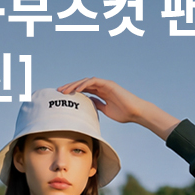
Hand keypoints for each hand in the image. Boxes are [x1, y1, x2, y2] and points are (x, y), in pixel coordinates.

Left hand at [57, 78, 179, 139]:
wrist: (135, 112)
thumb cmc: (124, 113)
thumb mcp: (106, 110)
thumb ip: (97, 105)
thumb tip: (88, 103)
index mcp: (101, 93)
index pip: (84, 90)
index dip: (73, 92)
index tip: (63, 97)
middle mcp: (102, 87)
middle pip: (82, 84)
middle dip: (70, 87)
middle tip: (59, 92)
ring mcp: (105, 84)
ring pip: (86, 81)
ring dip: (74, 85)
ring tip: (65, 90)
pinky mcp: (108, 84)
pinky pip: (94, 81)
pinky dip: (84, 84)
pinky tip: (77, 89)